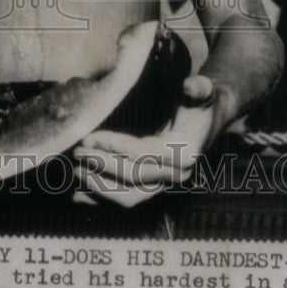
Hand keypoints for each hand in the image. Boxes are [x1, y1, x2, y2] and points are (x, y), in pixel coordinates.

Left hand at [73, 75, 220, 207]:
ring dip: (100, 187)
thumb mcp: (205, 91)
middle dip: (102, 165)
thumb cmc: (202, 103)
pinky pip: (128, 200)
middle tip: (77, 151)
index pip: (145, 154)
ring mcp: (166, 186)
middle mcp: (177, 174)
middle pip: (134, 176)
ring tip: (75, 172)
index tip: (91, 138)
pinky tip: (79, 196)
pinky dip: (103, 201)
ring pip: (131, 197)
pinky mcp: (156, 189)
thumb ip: (199, 87)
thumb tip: (189, 86)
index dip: (116, 147)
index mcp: (186, 151)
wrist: (211, 121)